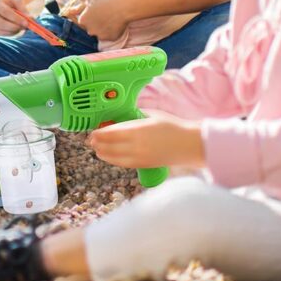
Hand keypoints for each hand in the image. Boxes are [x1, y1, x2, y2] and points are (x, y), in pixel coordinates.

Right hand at [0, 0, 32, 35]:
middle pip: (2, 23)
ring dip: (14, 30)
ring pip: (2, 31)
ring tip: (22, 26)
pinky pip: (2, 34)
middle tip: (26, 27)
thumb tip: (31, 19)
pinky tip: (16, 28)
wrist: (5, 1)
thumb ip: (23, 8)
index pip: (5, 12)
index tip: (27, 23)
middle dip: (15, 26)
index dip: (16, 19)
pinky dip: (11, 33)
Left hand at [61, 0, 132, 40]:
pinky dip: (112, 32)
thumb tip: (69, 11)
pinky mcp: (111, 38)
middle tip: (105, 15)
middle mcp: (89, 30)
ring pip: (100, 33)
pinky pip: (110, 36)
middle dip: (96, 24)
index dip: (90, 16)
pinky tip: (117, 24)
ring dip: (104, 28)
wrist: (123, 6)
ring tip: (112, 18)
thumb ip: (79, 7)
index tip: (97, 12)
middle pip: (91, 28)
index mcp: (83, 20)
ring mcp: (100, 35)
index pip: (83, 21)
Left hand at [88, 113, 204, 168]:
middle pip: (110, 146)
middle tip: (91, 140)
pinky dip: (113, 160)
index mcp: (138, 130)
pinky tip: (107, 157)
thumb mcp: (150, 115)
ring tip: (96, 149)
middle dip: (98, 143)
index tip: (93, 132)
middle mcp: (137, 145)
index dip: (99, 134)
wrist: (189, 144)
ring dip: (103, 153)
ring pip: (114, 157)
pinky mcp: (144, 165)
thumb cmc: (172, 126)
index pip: (111, 133)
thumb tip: (117, 118)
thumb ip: (133, 117)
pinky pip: (123, 164)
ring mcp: (140, 157)